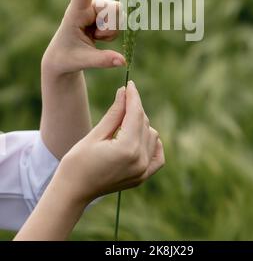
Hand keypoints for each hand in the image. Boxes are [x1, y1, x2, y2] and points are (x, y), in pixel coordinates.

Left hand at [42, 0, 125, 75]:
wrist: (63, 57)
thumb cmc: (66, 57)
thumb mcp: (83, 61)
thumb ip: (102, 60)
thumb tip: (123, 61)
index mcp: (75, 12)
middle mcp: (87, 6)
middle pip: (114, 7)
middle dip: (112, 26)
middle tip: (96, 38)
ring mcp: (97, 9)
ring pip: (119, 14)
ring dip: (112, 31)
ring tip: (95, 37)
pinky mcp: (103, 15)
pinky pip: (119, 21)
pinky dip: (113, 33)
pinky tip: (98, 37)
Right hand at [56, 81, 164, 205]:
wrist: (73, 191)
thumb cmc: (78, 162)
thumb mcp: (95, 134)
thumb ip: (114, 113)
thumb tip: (124, 91)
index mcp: (127, 149)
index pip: (136, 114)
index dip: (133, 96)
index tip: (130, 83)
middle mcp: (140, 160)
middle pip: (144, 123)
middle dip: (134, 108)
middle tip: (123, 97)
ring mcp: (143, 170)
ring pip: (152, 135)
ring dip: (141, 124)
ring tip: (123, 120)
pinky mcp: (143, 177)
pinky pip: (158, 156)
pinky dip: (152, 143)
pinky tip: (141, 136)